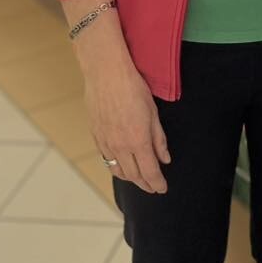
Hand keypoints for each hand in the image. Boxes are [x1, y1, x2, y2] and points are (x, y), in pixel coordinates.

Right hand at [82, 58, 170, 194]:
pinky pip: (106, 159)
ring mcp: (106, 143)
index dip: (157, 183)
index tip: (163, 188)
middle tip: (153, 187)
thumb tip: (165, 159)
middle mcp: (120, 147)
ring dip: (131, 179)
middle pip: (134, 176)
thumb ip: (159, 139)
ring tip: (140, 180)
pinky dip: (116, 168)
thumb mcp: (153, 113)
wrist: (106, 74)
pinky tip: (122, 166)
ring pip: (118, 171)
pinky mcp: (96, 136)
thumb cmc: (133, 88)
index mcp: (138, 141)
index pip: (150, 172)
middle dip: (145, 184)